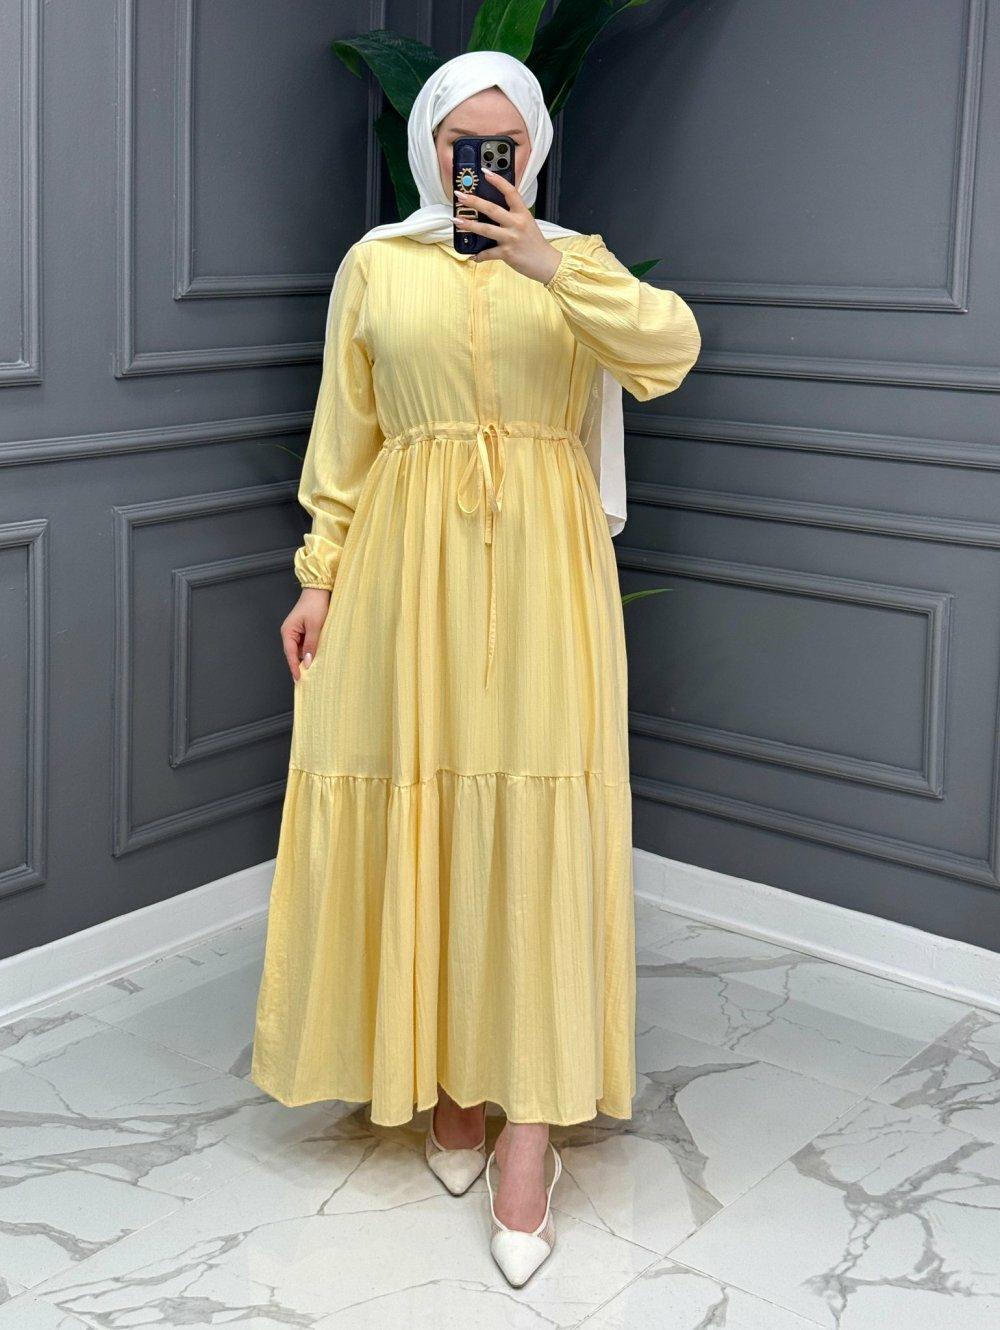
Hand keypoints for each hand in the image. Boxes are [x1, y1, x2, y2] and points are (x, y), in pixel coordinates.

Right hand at [281, 587, 329, 681]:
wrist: (318, 590)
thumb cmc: (315, 605)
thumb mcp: (315, 627)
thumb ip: (311, 645)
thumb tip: (308, 662)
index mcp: (288, 631)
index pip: (290, 654)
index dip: (294, 667)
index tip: (299, 679)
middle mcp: (289, 632)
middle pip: (294, 653)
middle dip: (301, 663)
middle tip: (310, 677)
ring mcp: (295, 631)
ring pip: (301, 649)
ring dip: (308, 655)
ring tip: (317, 664)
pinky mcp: (302, 630)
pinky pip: (305, 643)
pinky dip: (311, 649)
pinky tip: (318, 652)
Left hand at [454, 168, 561, 283]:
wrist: (546, 263)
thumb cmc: (534, 243)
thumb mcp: (527, 223)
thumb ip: (512, 215)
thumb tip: (492, 210)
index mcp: (522, 213)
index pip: (510, 192)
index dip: (498, 181)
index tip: (485, 172)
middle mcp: (517, 223)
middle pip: (492, 209)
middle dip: (474, 201)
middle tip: (460, 196)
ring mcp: (511, 238)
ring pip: (486, 229)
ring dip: (470, 224)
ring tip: (456, 220)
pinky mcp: (507, 253)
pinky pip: (489, 253)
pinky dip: (479, 255)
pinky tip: (472, 254)